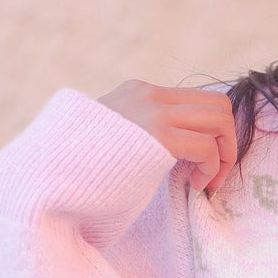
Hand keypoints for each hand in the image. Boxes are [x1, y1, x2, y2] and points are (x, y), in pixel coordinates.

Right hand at [96, 80, 236, 195]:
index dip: (213, 133)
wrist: (50, 176)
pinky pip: (207, 146)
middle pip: (219, 104)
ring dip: (225, 156)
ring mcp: (153, 112)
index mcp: (140, 93)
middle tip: (213, 176)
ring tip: (205, 182)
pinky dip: (211, 169)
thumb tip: (180, 151)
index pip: (199, 99)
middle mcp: (149, 95)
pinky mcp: (157, 137)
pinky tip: (194, 185)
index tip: (204, 165)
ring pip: (221, 119)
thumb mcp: (120, 142)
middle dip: (228, 143)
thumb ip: (147, 135)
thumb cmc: (83, 172)